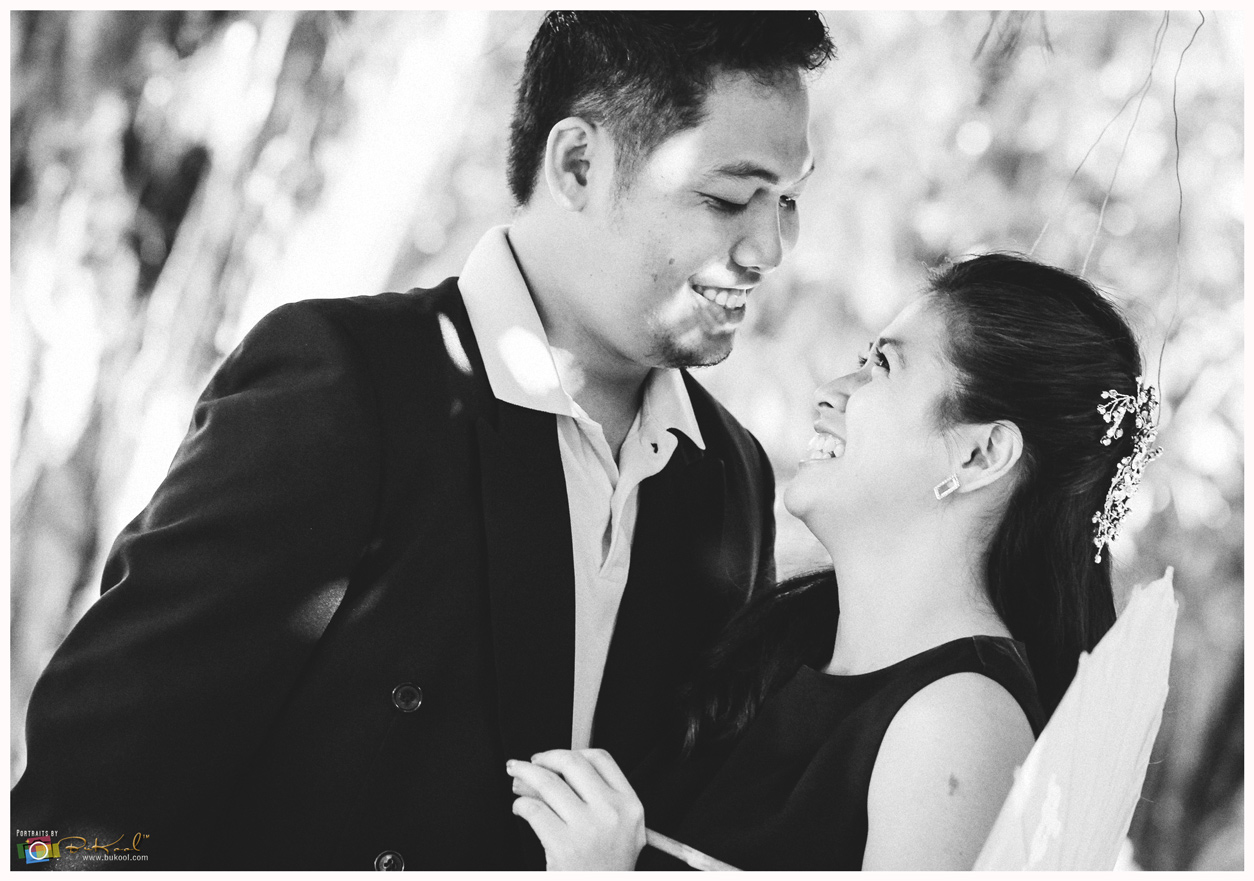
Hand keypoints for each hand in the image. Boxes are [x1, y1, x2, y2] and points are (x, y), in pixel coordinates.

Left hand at [507, 748, 645, 870]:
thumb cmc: (607, 868)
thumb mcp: (621, 830)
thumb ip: (597, 798)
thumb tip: (549, 770)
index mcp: (630, 805)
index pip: (601, 759)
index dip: (572, 752)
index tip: (555, 758)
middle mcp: (612, 812)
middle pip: (572, 763)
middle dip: (543, 758)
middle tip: (529, 764)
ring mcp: (588, 828)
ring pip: (547, 783)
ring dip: (524, 775)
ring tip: (516, 779)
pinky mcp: (564, 845)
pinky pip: (533, 810)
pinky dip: (520, 805)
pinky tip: (520, 809)